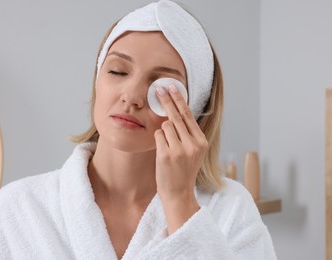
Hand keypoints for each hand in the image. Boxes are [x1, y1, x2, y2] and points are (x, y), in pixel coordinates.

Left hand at [154, 85, 206, 232]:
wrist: (179, 193)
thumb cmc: (183, 170)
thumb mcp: (193, 152)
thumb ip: (188, 134)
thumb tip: (176, 111)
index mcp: (201, 141)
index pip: (189, 115)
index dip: (179, 99)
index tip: (172, 87)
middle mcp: (193, 144)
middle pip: (176, 115)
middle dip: (167, 99)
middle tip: (159, 88)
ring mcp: (179, 149)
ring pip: (165, 125)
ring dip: (163, 132)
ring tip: (167, 147)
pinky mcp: (166, 155)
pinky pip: (157, 135)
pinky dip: (158, 140)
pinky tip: (162, 152)